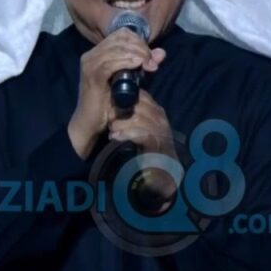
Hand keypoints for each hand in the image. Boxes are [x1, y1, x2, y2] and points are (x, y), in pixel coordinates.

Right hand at [68, 28, 166, 158]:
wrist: (90, 123)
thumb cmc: (109, 103)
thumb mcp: (131, 81)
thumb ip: (144, 66)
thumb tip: (161, 53)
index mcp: (98, 52)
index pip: (121, 34)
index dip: (139, 41)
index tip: (151, 56)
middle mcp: (91, 54)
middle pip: (121, 38)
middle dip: (140, 47)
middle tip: (152, 61)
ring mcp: (90, 64)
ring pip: (117, 48)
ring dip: (137, 54)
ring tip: (148, 65)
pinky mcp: (92, 76)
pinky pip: (111, 63)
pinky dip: (126, 62)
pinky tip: (138, 65)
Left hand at [107, 89, 178, 212]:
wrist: (159, 174)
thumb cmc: (145, 151)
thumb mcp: (137, 130)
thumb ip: (131, 117)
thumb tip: (113, 103)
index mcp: (156, 112)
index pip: (141, 95)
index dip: (124, 97)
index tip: (110, 105)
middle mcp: (161, 119)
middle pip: (139, 105)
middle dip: (121, 111)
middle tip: (108, 120)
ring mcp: (162, 131)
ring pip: (139, 119)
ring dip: (122, 124)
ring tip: (111, 130)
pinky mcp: (159, 144)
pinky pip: (143, 134)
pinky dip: (127, 134)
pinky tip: (116, 137)